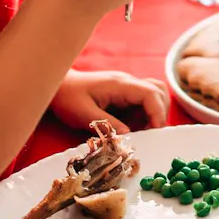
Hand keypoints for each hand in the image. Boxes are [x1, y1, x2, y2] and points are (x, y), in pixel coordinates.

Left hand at [51, 69, 169, 133]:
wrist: (58, 86)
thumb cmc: (68, 99)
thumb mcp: (84, 115)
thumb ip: (108, 125)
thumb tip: (129, 135)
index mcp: (120, 85)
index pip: (150, 93)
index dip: (157, 112)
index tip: (157, 131)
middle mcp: (127, 83)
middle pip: (158, 90)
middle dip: (160, 112)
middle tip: (154, 135)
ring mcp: (126, 88)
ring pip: (154, 93)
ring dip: (155, 112)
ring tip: (147, 133)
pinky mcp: (123, 94)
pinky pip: (143, 101)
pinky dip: (146, 114)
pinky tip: (137, 129)